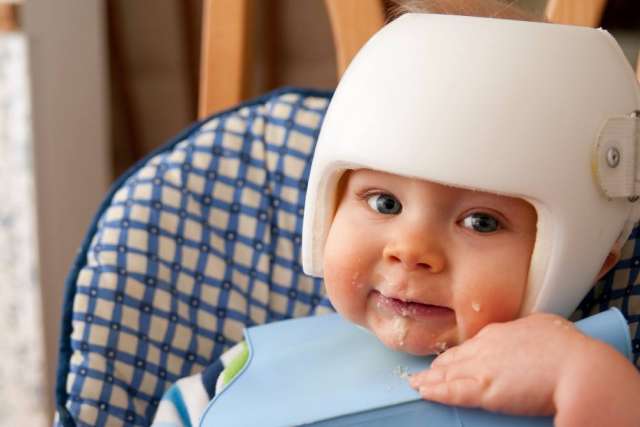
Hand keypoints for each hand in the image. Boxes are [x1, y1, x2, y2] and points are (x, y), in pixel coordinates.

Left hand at [408, 313, 586, 415]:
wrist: (578, 367)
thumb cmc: (569, 348)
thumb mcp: (544, 327)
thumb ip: (527, 332)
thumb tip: (528, 334)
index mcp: (500, 332)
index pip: (472, 345)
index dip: (460, 354)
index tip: (451, 358)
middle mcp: (485, 347)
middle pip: (455, 358)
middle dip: (439, 366)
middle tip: (426, 372)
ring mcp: (482, 369)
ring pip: (447, 374)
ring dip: (430, 379)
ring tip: (417, 382)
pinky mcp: (484, 391)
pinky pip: (451, 392)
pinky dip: (434, 391)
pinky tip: (422, 391)